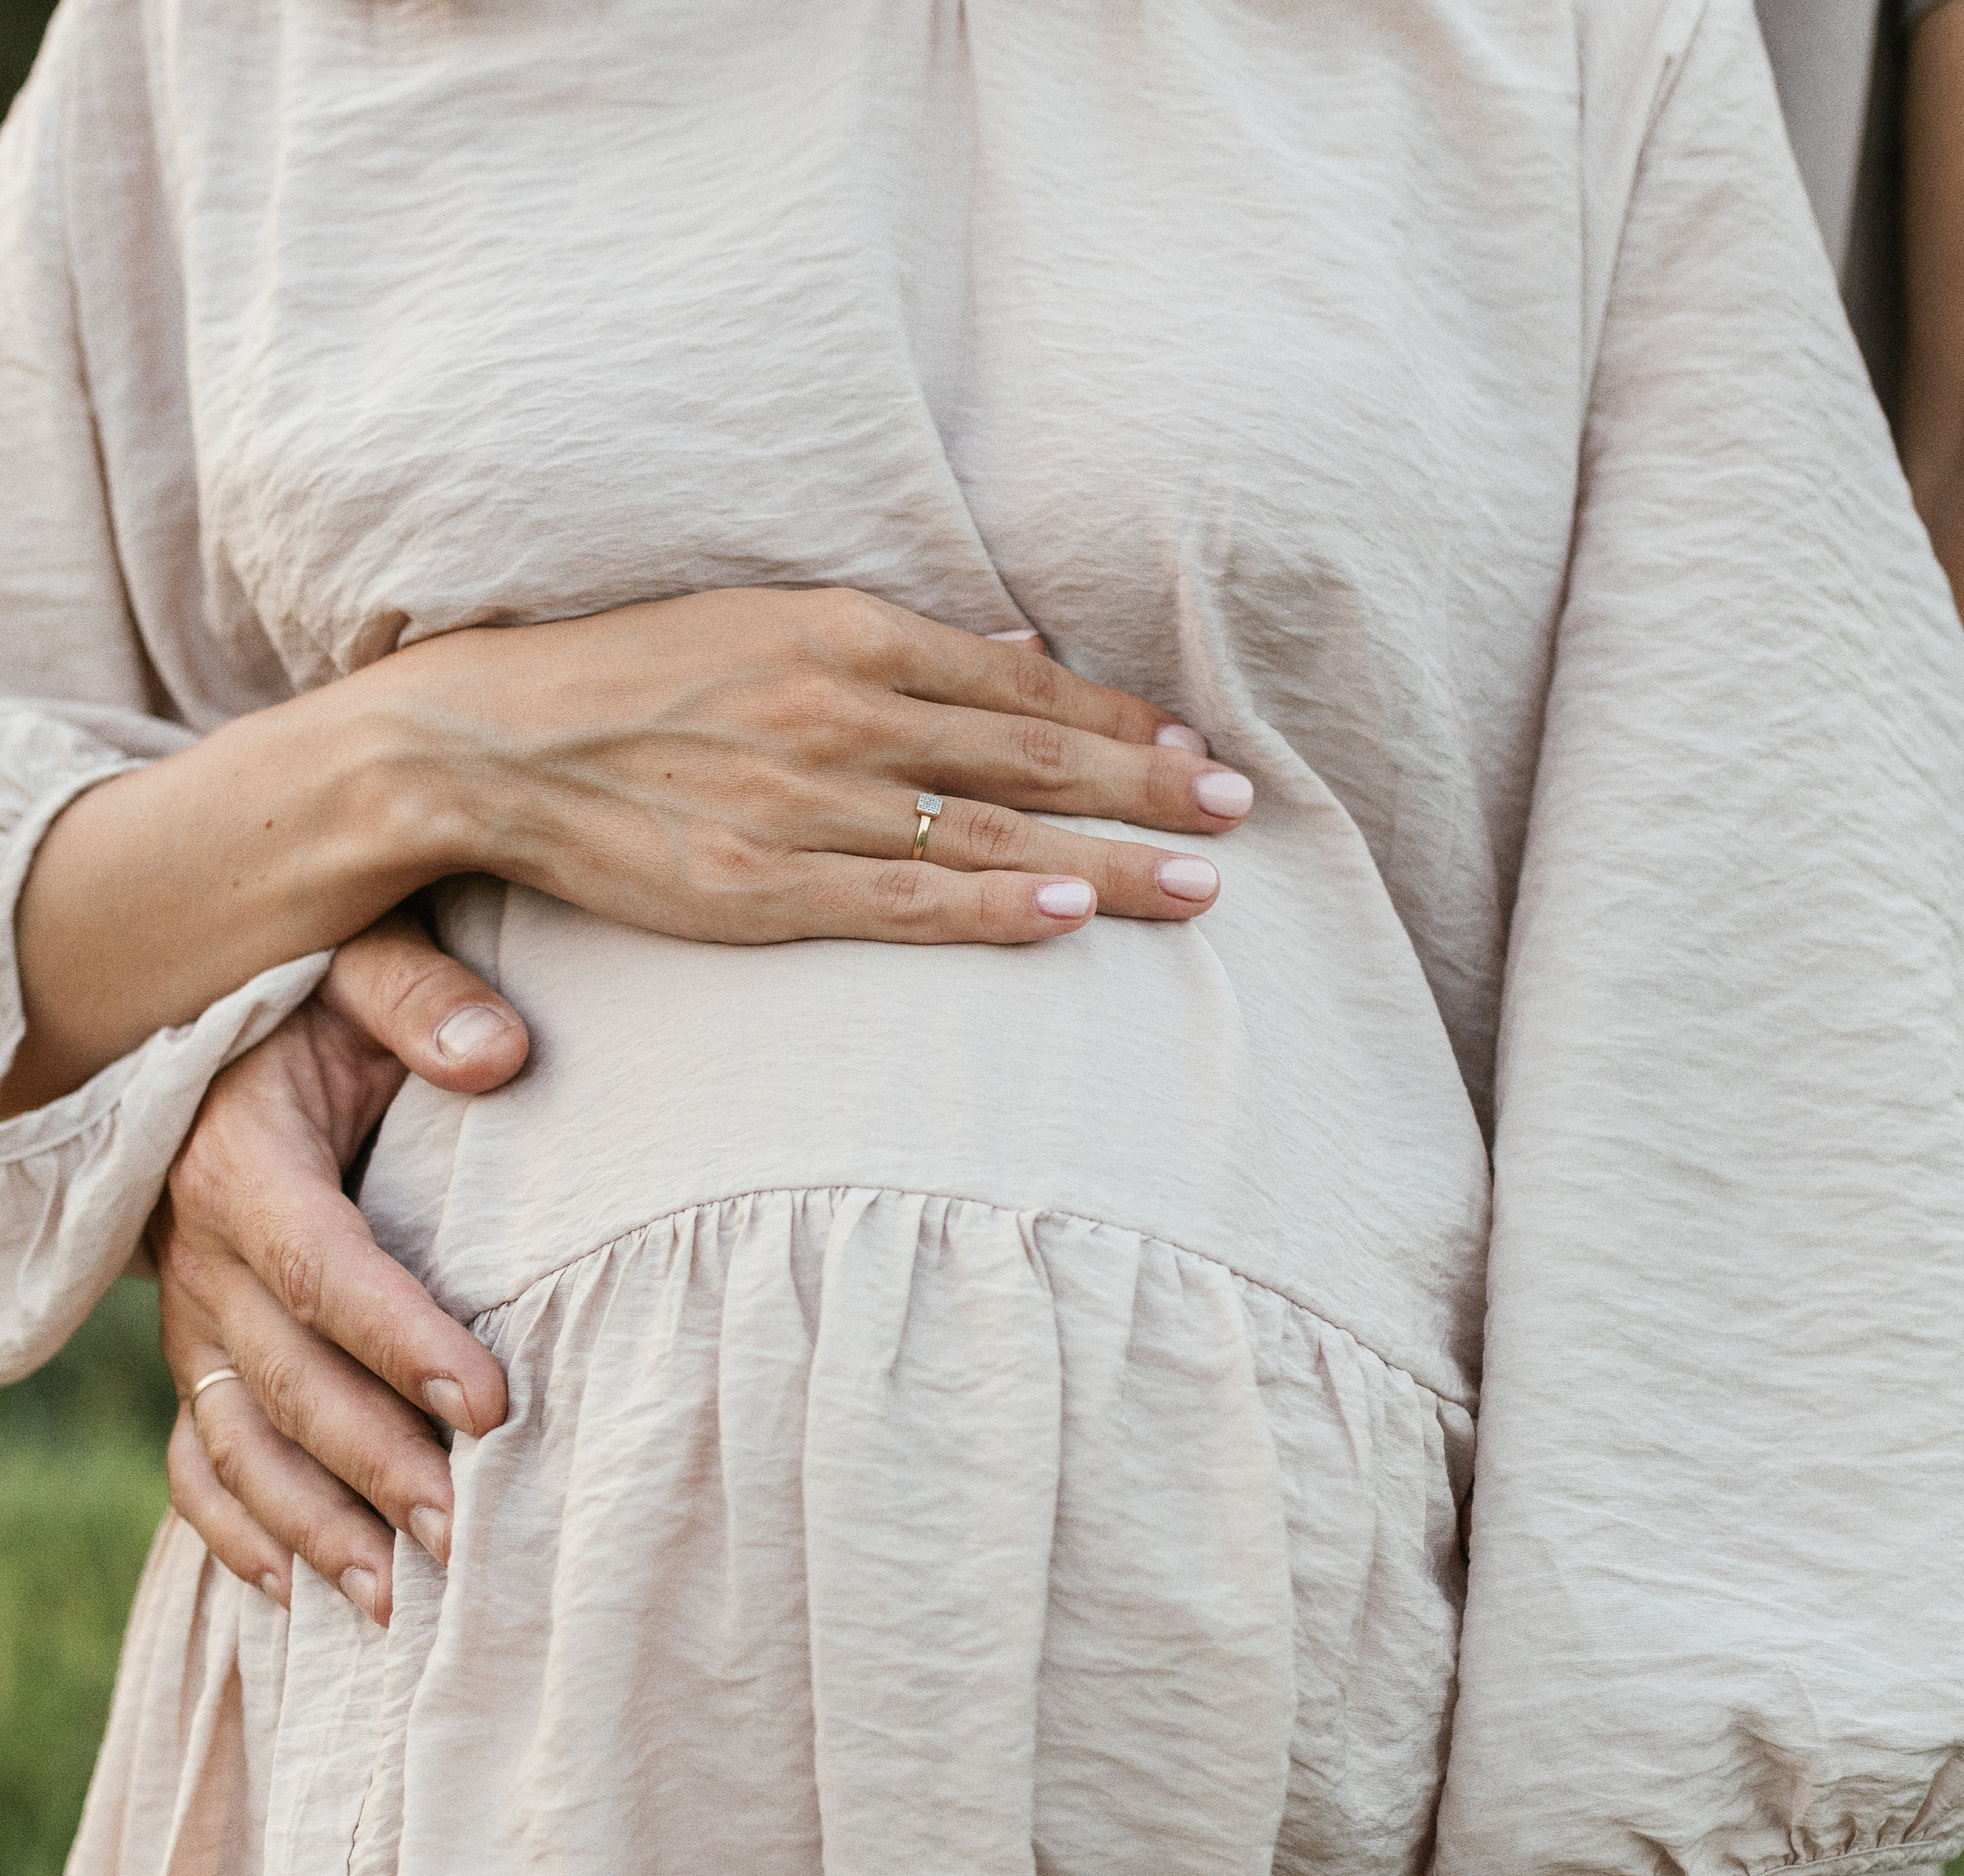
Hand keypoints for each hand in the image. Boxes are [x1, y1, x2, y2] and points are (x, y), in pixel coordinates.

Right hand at [18, 597, 1250, 1100]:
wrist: (483, 740)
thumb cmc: (632, 684)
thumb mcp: (769, 627)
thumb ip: (899, 653)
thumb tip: (1023, 657)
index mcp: (841, 634)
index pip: (1017, 687)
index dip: (1120, 725)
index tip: (1200, 753)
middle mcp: (835, 709)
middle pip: (1028, 756)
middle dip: (1146, 787)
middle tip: (1238, 816)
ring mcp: (800, 800)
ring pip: (986, 830)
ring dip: (1105, 857)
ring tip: (1200, 885)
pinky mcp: (756, 883)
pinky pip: (900, 899)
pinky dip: (991, 906)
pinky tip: (1069, 918)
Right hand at [155, 908, 527, 1622]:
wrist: (219, 1038)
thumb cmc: (315, 1004)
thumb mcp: (354, 964)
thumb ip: (420, 995)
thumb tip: (500, 1054)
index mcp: (242, 1163)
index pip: (323, 1269)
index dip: (402, 1343)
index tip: (492, 1405)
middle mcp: (201, 1256)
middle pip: (285, 1382)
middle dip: (375, 1468)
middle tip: (466, 1537)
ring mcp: (189, 1323)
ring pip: (238, 1445)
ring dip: (314, 1530)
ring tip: (398, 1604)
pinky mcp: (194, 1361)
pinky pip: (194, 1464)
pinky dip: (237, 1535)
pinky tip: (300, 1598)